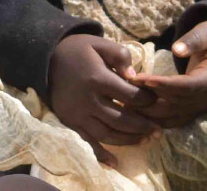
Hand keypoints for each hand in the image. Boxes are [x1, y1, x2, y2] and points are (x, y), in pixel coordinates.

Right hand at [48, 34, 160, 164]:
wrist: (47, 59)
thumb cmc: (79, 50)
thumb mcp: (99, 43)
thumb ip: (119, 55)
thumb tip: (134, 76)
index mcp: (97, 78)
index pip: (130, 95)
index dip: (146, 100)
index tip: (157, 100)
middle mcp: (88, 99)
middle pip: (121, 119)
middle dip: (143, 126)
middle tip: (159, 130)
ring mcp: (78, 114)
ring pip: (107, 134)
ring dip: (128, 140)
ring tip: (146, 140)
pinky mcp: (70, 122)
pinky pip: (87, 142)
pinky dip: (101, 154)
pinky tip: (114, 163)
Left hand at [126, 19, 206, 127]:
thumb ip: (194, 40)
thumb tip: (177, 49)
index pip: (187, 86)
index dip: (164, 85)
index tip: (142, 79)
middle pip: (177, 105)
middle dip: (151, 100)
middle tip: (125, 93)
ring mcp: (202, 106)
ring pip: (173, 116)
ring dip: (150, 114)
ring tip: (125, 105)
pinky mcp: (194, 110)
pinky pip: (174, 119)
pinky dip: (156, 119)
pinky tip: (137, 115)